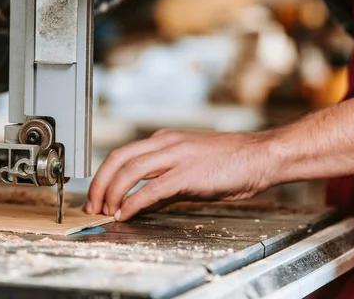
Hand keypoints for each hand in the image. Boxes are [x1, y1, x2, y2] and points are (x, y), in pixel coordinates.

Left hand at [85, 129, 275, 220]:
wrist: (260, 156)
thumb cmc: (231, 162)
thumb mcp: (190, 166)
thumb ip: (164, 182)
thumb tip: (141, 202)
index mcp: (164, 140)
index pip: (122, 154)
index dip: (103, 176)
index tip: (97, 194)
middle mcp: (165, 143)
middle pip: (117, 159)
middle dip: (99, 184)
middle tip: (93, 205)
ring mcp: (176, 156)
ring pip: (129, 171)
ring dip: (112, 193)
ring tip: (106, 211)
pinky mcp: (188, 174)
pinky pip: (151, 189)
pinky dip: (133, 203)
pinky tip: (126, 213)